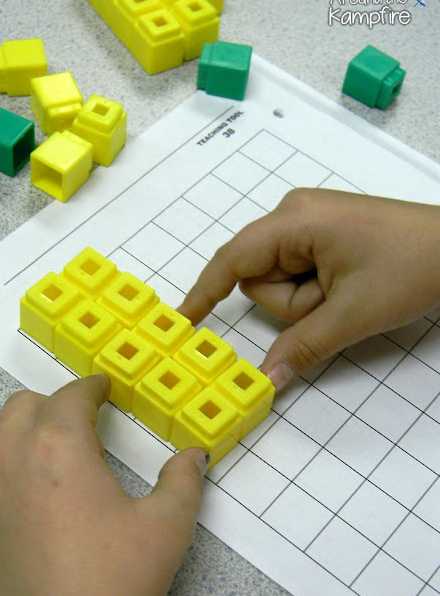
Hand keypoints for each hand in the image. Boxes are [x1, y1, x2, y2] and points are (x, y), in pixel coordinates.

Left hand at [0, 375, 208, 595]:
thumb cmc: (112, 584)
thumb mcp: (165, 528)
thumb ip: (183, 480)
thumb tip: (194, 456)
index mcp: (57, 448)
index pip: (71, 395)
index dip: (91, 387)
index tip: (102, 388)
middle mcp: (7, 461)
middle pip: (23, 407)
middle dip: (53, 408)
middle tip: (80, 429)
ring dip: (25, 446)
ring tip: (55, 478)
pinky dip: (1, 489)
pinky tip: (26, 520)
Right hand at [178, 188, 439, 388]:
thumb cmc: (411, 267)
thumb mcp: (352, 314)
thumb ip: (302, 346)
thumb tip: (265, 381)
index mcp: (293, 220)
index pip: (232, 260)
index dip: (205, 291)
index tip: (183, 320)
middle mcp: (292, 214)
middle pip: (260, 277)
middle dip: (293, 302)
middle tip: (336, 300)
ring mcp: (308, 223)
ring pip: (281, 279)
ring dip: (309, 299)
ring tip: (349, 290)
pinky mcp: (321, 234)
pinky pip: (298, 272)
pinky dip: (315, 290)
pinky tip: (348, 284)